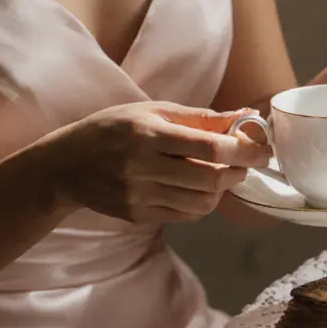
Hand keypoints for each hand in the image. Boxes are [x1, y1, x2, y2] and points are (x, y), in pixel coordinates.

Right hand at [43, 102, 271, 222]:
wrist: (65, 165)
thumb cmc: (114, 129)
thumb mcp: (153, 112)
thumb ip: (202, 118)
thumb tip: (249, 115)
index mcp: (148, 135)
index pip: (210, 149)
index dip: (244, 151)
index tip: (262, 150)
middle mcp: (142, 167)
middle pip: (211, 180)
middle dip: (238, 172)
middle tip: (244, 163)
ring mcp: (139, 196)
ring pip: (203, 202)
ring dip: (221, 189)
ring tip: (218, 174)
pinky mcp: (138, 215)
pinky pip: (186, 214)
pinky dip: (200, 202)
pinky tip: (194, 187)